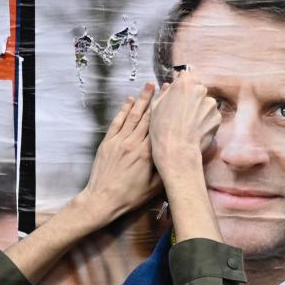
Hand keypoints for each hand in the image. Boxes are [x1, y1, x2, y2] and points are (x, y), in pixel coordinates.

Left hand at [79, 82, 163, 221]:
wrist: (102, 200)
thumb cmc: (130, 196)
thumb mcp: (155, 187)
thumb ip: (168, 169)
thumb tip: (182, 156)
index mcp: (147, 153)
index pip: (159, 126)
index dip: (166, 110)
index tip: (174, 97)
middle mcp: (133, 143)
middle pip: (147, 116)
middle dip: (156, 99)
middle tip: (165, 85)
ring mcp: (118, 142)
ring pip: (132, 116)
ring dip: (141, 99)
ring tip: (149, 85)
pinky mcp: (107, 144)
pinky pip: (117, 123)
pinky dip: (123, 110)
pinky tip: (129, 101)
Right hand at [149, 71, 220, 179]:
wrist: (176, 150)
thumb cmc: (162, 128)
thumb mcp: (155, 107)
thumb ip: (165, 92)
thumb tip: (170, 86)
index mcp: (184, 83)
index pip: (185, 76)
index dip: (181, 85)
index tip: (177, 94)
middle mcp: (200, 90)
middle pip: (197, 89)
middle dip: (191, 97)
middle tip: (182, 112)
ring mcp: (211, 104)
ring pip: (205, 103)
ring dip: (199, 110)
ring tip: (189, 124)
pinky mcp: (217, 117)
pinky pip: (211, 116)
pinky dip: (205, 121)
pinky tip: (195, 130)